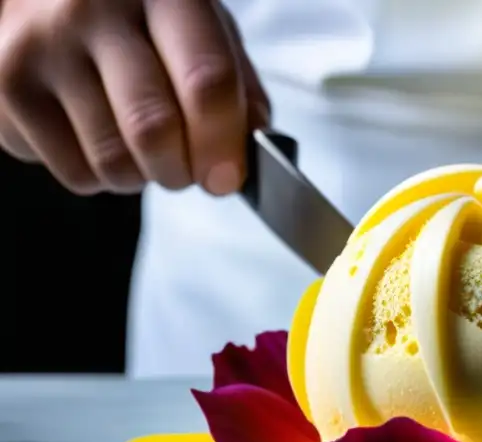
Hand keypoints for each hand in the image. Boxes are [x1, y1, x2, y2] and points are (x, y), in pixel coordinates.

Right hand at [0, 0, 268, 194]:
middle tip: (188, 172)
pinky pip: (75, 173)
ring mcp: (39, 46)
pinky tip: (95, 134)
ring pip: (112, 163)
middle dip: (182, 172)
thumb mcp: (196, 27)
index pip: (206, 80)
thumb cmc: (136, 17)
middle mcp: (92, 10)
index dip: (224, 143)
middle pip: (153, 129)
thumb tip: (251, 151)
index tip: (228, 177)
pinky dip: (99, 174)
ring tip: (140, 149)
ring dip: (141, 178)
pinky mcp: (4, 85)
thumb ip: (235, 84)